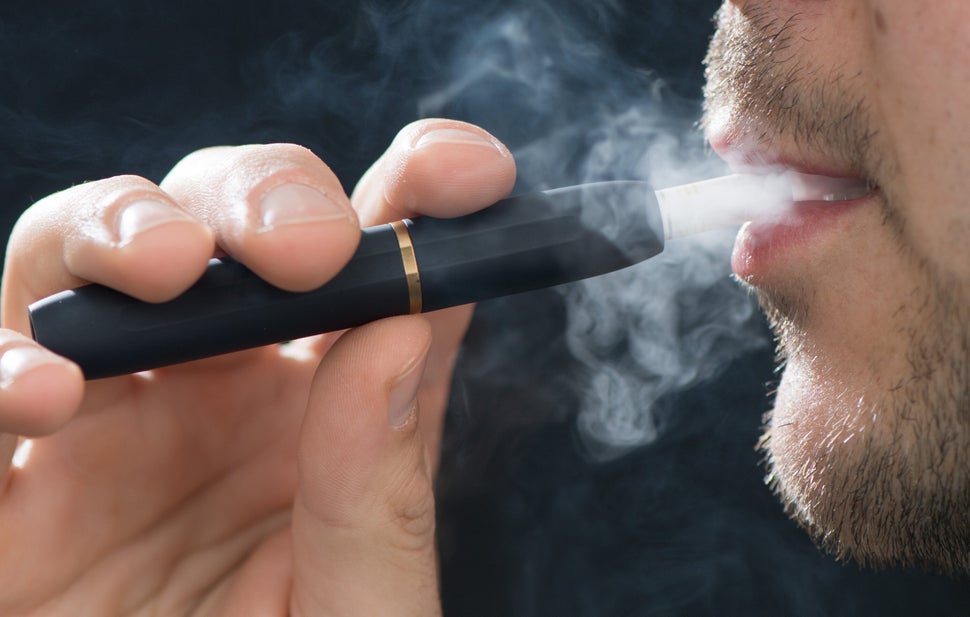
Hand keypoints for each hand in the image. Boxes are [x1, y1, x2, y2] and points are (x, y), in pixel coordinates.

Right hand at [0, 119, 514, 614]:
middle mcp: (212, 389)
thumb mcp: (362, 607)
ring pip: (81, 259)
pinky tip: (49, 388)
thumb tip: (407, 326)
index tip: (469, 174)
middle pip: (224, 219)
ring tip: (167, 270)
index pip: (374, 258)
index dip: (421, 191)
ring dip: (119, 227)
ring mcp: (97, 428)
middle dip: (263, 195)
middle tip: (309, 249)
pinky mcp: (1, 493)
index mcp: (323, 401)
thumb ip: (381, 485)